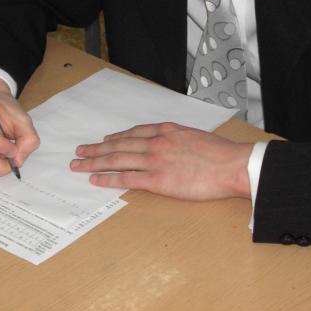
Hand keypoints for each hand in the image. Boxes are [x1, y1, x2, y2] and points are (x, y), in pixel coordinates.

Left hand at [70, 122, 252, 200]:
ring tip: (79, 164)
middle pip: (118, 145)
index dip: (116, 137)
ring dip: (94, 162)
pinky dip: (108, 178)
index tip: (104, 140)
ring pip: (116, 160)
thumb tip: (170, 145)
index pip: (133, 133)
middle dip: (96, 149)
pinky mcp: (157, 180)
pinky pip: (126, 178)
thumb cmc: (220, 153)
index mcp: (166, 130)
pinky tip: (96, 179)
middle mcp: (156, 142)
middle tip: (80, 151)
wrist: (231, 165)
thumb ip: (177, 139)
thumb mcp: (195, 136)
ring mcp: (154, 160)